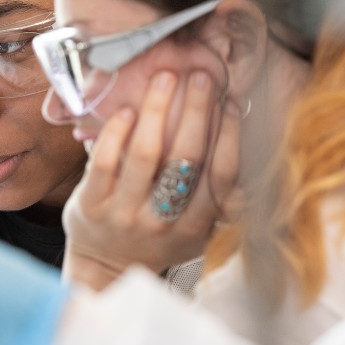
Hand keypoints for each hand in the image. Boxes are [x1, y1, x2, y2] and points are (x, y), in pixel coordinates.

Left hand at [62, 69, 242, 290]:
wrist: (104, 269)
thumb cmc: (157, 241)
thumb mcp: (197, 233)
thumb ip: (221, 203)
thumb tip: (254, 151)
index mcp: (196, 227)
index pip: (220, 176)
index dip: (229, 136)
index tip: (232, 101)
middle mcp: (162, 222)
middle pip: (186, 158)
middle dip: (197, 111)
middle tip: (202, 75)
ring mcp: (124, 215)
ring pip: (146, 154)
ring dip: (158, 109)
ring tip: (166, 77)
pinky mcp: (90, 207)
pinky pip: (103, 162)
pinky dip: (116, 133)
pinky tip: (128, 110)